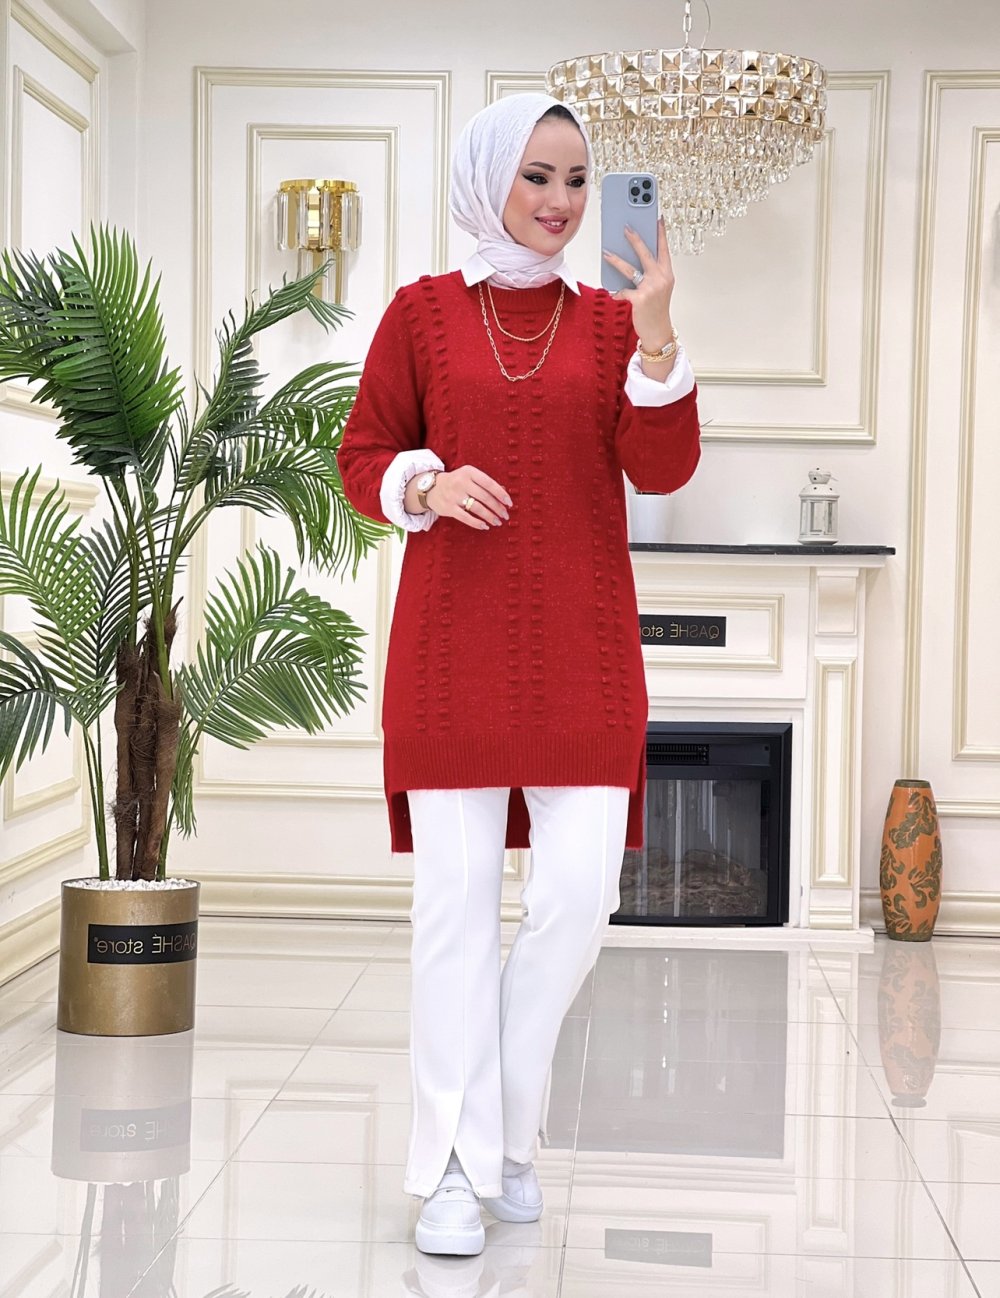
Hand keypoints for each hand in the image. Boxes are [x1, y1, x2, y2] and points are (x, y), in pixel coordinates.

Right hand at [427, 466, 511, 530]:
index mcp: (469, 472)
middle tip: (505, 515)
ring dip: (490, 517)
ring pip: (477, 508)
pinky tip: (485, 526)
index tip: (509, 503)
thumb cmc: (457, 482)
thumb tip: (504, 493)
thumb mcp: (469, 477)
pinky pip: (466, 518)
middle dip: (498, 508)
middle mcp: (461, 482)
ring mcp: (454, 496)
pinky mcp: (449, 508)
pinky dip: (477, 523)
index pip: (489, 483)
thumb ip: (484, 483)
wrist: (432, 487)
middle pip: (485, 497)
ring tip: (498, 522)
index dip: (501, 494)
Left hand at [602, 217, 675, 348]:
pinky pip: (623, 291)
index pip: (663, 249)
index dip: (661, 233)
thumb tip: (632, 260)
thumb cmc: (656, 309)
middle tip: (625, 227)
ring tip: (606, 253)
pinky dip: (617, 292)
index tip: (657, 218)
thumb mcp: (659, 288)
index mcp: (667, 273)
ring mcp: (651, 288)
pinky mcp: (639, 299)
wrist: (658, 331)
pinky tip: (613, 293)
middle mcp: (661, 278)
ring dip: (616, 260)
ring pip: (630, 269)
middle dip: (635, 239)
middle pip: (646, 253)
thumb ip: (650, 273)